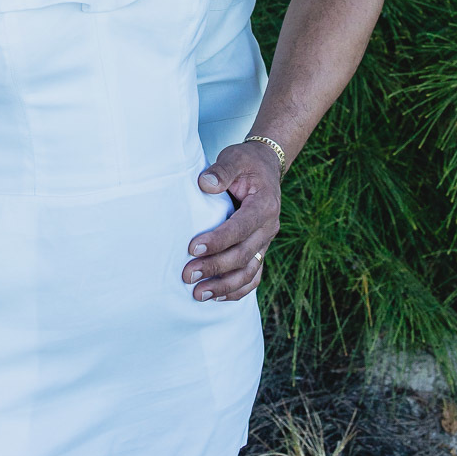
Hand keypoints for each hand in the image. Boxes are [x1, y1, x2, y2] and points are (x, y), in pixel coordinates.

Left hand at [182, 140, 281, 300]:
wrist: (265, 166)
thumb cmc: (246, 162)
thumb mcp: (234, 158)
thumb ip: (221, 171)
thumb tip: (204, 184)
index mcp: (264, 205)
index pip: (240, 228)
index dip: (217, 240)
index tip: (192, 248)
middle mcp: (269, 227)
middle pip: (243, 255)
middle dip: (215, 267)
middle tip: (188, 275)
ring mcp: (266, 241)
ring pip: (249, 272)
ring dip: (224, 286)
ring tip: (198, 294)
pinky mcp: (260, 249)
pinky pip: (253, 276)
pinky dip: (237, 290)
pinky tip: (216, 297)